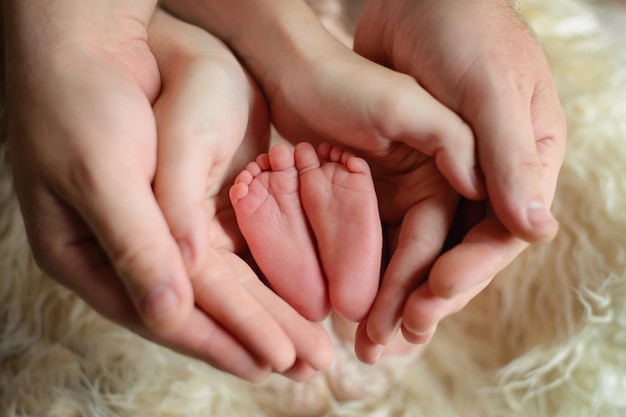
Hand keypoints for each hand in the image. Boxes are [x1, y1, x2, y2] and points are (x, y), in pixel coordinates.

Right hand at [5, 0, 329, 380]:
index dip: (220, 339)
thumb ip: (135, 243)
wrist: (91, 34)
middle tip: (311, 365)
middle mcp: (122, 250)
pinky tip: (293, 289)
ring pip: (220, 281)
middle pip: (200, 306)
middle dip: (257, 335)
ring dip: (267, 310)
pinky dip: (262, 270)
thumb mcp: (101, 170)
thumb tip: (169, 313)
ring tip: (311, 340)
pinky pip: (228, 247)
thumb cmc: (80, 96)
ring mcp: (154, 228)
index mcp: (86, 254)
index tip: (272, 362)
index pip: (165, 311)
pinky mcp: (182, 202)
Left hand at [352, 0, 566, 354]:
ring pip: (415, 250)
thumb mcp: (489, 87)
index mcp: (518, 165)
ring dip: (390, 293)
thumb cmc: (463, 29)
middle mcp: (478, 181)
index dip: (468, 270)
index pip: (498, 235)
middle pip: (454, 254)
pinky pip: (382, 225)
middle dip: (423, 299)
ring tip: (366, 339)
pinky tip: (345, 291)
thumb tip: (537, 230)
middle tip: (389, 340)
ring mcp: (434, 179)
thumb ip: (510, 154)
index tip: (432, 297)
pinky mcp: (394, 174)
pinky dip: (366, 259)